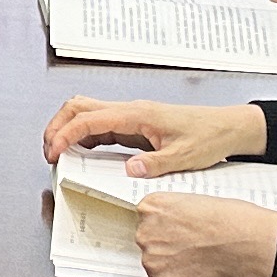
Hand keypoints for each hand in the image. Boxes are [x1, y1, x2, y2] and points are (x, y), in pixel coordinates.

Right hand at [39, 96, 262, 172]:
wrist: (227, 127)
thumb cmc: (209, 137)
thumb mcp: (185, 156)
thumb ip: (155, 164)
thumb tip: (129, 170)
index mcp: (137, 115)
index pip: (89, 119)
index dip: (65, 135)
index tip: (54, 153)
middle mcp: (130, 111)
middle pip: (79, 107)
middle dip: (57, 126)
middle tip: (48, 152)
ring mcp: (130, 117)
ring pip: (86, 113)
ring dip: (67, 129)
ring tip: (58, 153)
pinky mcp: (134, 126)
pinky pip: (100, 126)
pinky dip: (83, 136)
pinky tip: (81, 153)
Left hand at [136, 193, 276, 276]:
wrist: (254, 245)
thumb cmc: (236, 221)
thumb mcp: (197, 202)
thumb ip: (174, 214)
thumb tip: (171, 227)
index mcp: (151, 207)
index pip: (148, 219)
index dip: (169, 226)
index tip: (183, 231)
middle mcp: (145, 233)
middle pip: (151, 243)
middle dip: (170, 247)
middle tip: (197, 248)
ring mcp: (153, 262)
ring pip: (159, 267)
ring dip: (175, 267)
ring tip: (204, 261)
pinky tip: (204, 276)